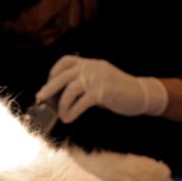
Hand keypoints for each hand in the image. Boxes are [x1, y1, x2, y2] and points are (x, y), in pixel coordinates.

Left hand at [35, 55, 167, 122]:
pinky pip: (81, 102)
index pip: (66, 61)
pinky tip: (69, 118)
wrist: (141, 94)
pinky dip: (72, 112)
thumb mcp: (99, 81)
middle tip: (40, 98)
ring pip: (70, 90)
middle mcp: (92, 67)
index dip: (54, 72)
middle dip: (49, 88)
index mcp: (90, 63)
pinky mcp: (102, 91)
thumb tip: (58, 97)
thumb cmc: (117, 91)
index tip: (48, 84)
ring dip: (62, 105)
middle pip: (63, 76)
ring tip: (61, 115)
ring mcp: (97, 78)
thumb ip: (82, 84)